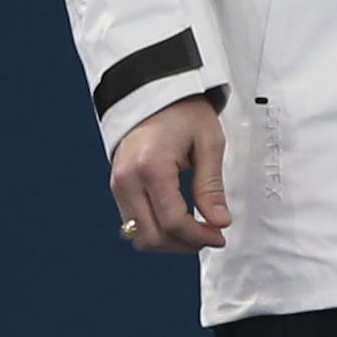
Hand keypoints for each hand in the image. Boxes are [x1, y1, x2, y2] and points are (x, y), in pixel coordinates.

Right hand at [110, 94, 230, 251]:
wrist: (153, 92)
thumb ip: (211, 186)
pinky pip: (132, 222)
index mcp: (150, 168)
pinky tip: (179, 222)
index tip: (219, 236)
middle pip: (151, 236)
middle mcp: (126, 180)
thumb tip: (218, 221)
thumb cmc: (183, 112)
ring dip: (168, 241)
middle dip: (183, 244)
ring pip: (138, 236)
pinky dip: (156, 229)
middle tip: (210, 237)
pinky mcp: (117, 187)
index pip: (172, 221)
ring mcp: (117, 185)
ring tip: (196, 232)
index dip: (198, 237)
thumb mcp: (208, 144)